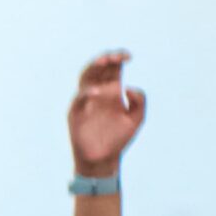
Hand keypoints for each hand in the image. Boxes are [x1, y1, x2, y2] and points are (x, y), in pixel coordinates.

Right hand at [68, 50, 144, 179]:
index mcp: (113, 91)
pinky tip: (98, 91)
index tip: (129, 56)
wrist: (104, 158)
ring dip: (93, 68)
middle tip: (116, 56)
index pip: (113, 68)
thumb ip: (139, 101)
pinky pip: (79, 97)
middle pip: (99, 68)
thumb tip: (127, 88)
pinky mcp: (76, 112)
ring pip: (86, 77)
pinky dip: (87, 92)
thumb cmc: (119, 139)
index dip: (119, 58)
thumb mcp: (137, 118)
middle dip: (107, 59)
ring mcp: (86, 101)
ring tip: (104, 62)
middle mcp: (98, 92)